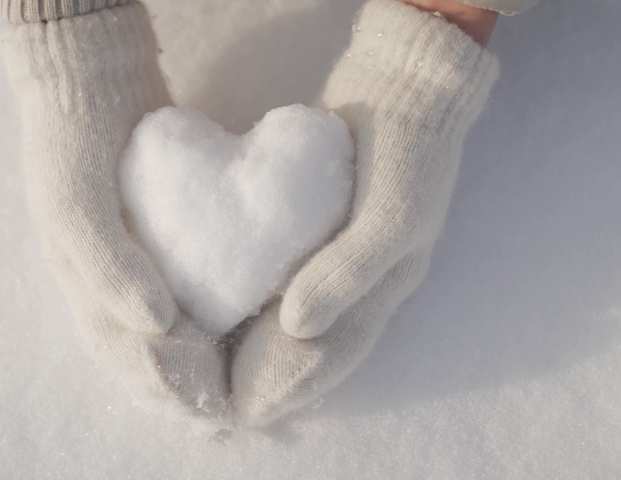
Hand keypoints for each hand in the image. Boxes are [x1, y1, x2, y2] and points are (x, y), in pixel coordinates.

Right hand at [0, 1, 226, 420]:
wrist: (92, 76)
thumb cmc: (73, 138)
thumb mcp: (74, 199)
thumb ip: (107, 265)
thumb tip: (158, 325)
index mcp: (80, 282)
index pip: (120, 350)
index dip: (161, 380)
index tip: (208, 398)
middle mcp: (104, 280)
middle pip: (141, 350)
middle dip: (182, 384)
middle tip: (227, 408)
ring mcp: (131, 259)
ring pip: (161, 328)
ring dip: (194, 362)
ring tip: (233, 386)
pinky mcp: (160, 236)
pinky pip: (184, 287)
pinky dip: (205, 317)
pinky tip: (234, 326)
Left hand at [231, 0, 499, 424]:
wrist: (404, 86)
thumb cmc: (408, 151)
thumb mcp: (392, 213)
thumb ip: (348, 272)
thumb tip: (296, 327)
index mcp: (382, 291)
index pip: (330, 359)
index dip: (285, 386)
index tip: (236, 407)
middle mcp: (360, 284)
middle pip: (310, 351)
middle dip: (265, 377)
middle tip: (212, 395)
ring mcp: (340, 258)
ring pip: (297, 321)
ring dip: (259, 347)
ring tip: (212, 364)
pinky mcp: (318, 231)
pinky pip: (286, 281)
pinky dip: (259, 303)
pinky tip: (227, 304)